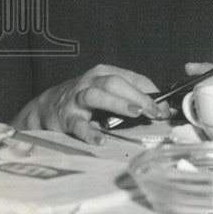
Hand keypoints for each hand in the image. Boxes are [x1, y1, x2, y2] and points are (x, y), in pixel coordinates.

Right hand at [12, 65, 166, 144]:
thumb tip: (163, 110)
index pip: (134, 78)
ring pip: (96, 95)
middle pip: (116, 83)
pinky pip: (78, 124)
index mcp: (105, 73)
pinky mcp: (65, 117)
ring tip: (135, 114)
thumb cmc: (86, 99)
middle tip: (154, 111)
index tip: (165, 108)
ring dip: (118, 103)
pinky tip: (101, 140)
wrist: (47, 107)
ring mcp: (76, 98)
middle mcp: (91, 82)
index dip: (152, 93)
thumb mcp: (109, 92)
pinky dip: (89, 132)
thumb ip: (133, 98)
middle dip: (138, 96)